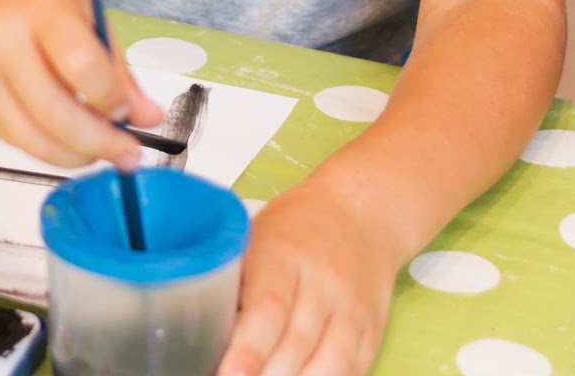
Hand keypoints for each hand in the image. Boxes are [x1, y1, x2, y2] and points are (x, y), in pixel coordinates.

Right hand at [0, 0, 162, 166]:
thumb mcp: (80, 6)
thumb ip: (114, 65)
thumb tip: (149, 118)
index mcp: (39, 8)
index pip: (82, 68)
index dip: (113, 100)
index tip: (128, 110)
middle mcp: (0, 41)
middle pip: (55, 115)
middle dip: (100, 145)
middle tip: (126, 153)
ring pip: (31, 141)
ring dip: (74, 156)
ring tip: (95, 149)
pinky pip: (10, 139)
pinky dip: (42, 146)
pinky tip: (59, 134)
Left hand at [217, 178, 398, 375]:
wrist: (359, 214)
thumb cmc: (294, 229)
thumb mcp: (255, 238)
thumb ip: (234, 280)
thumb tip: (201, 328)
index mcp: (284, 255)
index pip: (268, 309)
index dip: (248, 349)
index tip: (228, 374)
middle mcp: (324, 284)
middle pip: (296, 345)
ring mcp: (353, 310)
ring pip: (329, 365)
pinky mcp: (373, 332)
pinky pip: (353, 370)